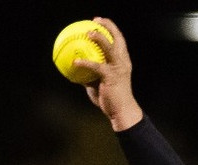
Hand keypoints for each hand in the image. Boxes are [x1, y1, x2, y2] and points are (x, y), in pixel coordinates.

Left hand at [71, 17, 142, 131]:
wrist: (122, 111)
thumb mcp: (99, 85)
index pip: (119, 40)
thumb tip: (77, 72)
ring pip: (110, 48)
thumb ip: (91, 76)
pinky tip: (75, 62)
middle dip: (109, 26)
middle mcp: (123, 62)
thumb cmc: (111, 99)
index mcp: (123, 61)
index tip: (100, 22)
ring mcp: (118, 68)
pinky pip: (96, 66)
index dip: (111, 29)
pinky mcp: (111, 77)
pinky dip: (85, 63)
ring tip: (88, 32)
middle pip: (118, 38)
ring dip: (99, 38)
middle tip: (96, 20)